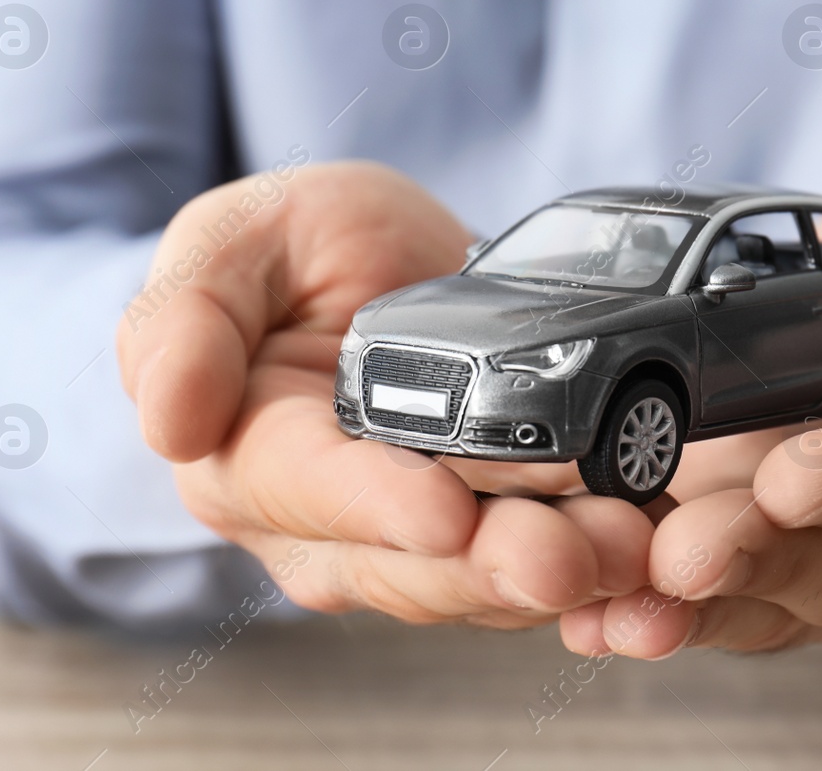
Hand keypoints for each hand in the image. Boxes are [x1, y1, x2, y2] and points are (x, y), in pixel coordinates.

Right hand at [117, 162, 651, 626]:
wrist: (383, 267)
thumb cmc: (294, 251)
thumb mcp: (234, 242)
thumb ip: (186, 318)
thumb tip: (169, 421)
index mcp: (249, 454)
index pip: (309, 491)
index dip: (377, 505)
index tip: (446, 511)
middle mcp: (327, 525)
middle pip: (410, 562)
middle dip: (494, 563)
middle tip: (574, 552)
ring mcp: (413, 541)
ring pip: (484, 580)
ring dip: (563, 572)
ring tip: (630, 548)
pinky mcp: (491, 536)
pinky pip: (541, 567)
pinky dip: (598, 567)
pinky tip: (652, 554)